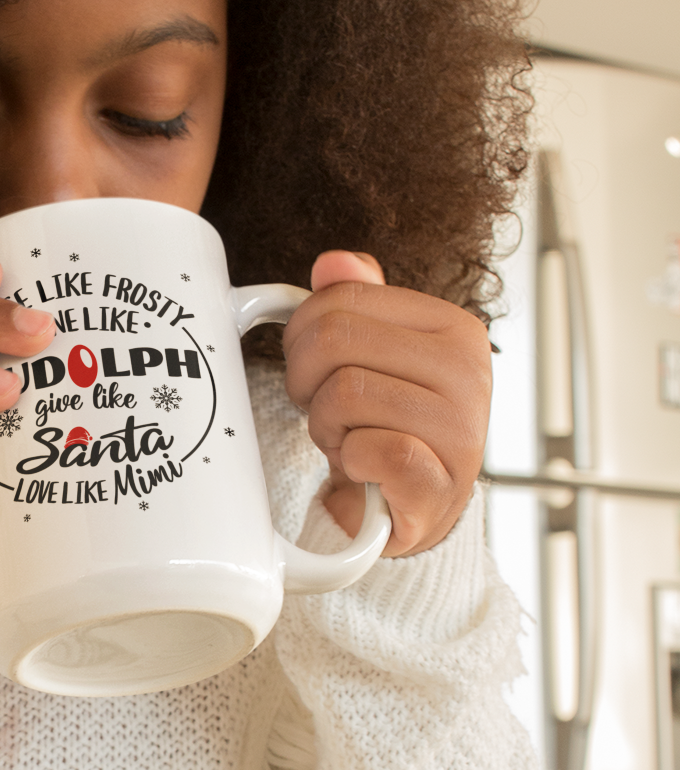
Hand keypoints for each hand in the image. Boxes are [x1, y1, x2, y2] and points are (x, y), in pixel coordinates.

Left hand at [282, 251, 491, 555]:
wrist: (406, 507)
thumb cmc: (386, 428)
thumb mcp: (367, 357)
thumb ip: (356, 303)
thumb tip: (335, 262)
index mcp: (453, 327)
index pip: (342, 298)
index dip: (301, 334)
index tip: (312, 368)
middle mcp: (467, 370)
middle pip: (334, 339)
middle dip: (307, 380)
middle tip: (326, 409)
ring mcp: (462, 427)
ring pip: (344, 393)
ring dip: (326, 426)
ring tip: (350, 439)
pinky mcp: (440, 481)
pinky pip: (368, 448)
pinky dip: (349, 460)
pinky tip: (365, 467)